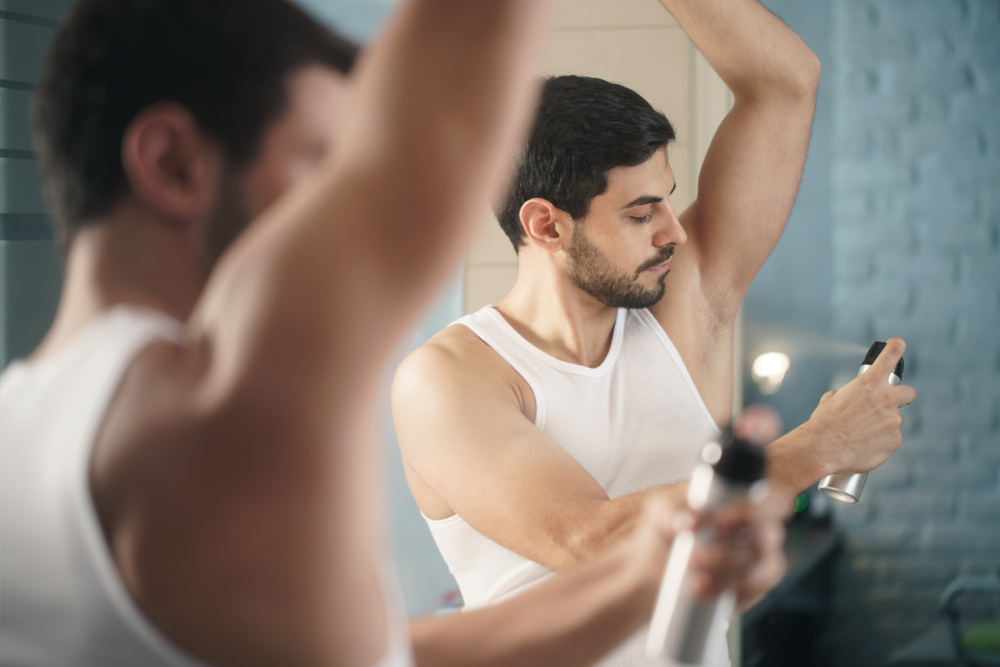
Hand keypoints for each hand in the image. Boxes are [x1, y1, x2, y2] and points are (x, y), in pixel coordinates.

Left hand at [628, 489, 789, 609]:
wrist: (654, 572)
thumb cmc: (664, 533)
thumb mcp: (660, 513)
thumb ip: (672, 510)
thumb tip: (690, 520)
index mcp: (743, 502)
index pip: (775, 499)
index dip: (756, 510)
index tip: (718, 523)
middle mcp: (758, 531)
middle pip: (768, 537)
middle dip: (727, 550)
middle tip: (693, 557)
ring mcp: (760, 562)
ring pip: (763, 568)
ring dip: (726, 573)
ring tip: (692, 575)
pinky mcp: (753, 589)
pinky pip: (753, 593)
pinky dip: (725, 591)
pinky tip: (700, 589)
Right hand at [806, 337, 915, 475]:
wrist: (822, 449)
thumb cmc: (823, 424)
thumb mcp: (830, 400)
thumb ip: (846, 395)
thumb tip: (843, 399)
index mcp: (869, 383)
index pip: (890, 355)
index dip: (896, 347)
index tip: (897, 344)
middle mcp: (887, 399)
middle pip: (908, 393)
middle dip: (900, 398)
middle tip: (886, 406)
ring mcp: (894, 421)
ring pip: (894, 421)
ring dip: (882, 425)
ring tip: (861, 434)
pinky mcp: (895, 440)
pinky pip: (891, 439)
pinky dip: (881, 442)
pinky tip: (864, 445)